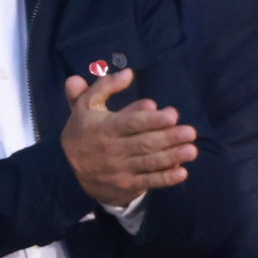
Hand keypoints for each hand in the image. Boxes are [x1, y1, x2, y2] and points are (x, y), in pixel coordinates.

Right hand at [57, 65, 191, 206]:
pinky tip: (182, 172)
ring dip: (172, 157)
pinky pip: (147, 182)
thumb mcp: (86, 106)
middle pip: (144, 143)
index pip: (130, 123)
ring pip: (149, 163)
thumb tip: (128, 73)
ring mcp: (119, 169)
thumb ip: (104, 87)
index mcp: (104, 128)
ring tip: (192, 150)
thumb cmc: (84, 131)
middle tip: (191, 132)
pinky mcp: (126, 185)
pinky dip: (165, 179)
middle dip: (169, 138)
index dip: (151, 120)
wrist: (66, 171)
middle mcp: (112, 149)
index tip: (171, 115)